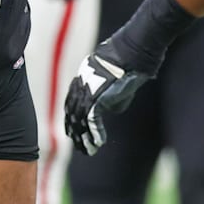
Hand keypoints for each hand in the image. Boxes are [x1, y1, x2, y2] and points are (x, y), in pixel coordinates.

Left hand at [64, 36, 153, 155]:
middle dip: (75, 131)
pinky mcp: (97, 97)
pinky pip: (92, 120)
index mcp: (82, 78)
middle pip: (72, 112)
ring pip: (80, 120)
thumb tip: (108, 109)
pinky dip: (95, 133)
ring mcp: (87, 91)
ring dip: (84, 137)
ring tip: (87, 150)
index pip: (71, 102)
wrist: (132, 53)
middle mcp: (81, 84)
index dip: (71, 118)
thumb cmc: (128, 64)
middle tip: (78, 145)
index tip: (72, 130)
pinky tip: (98, 144)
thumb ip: (108, 95)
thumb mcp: (114, 82)